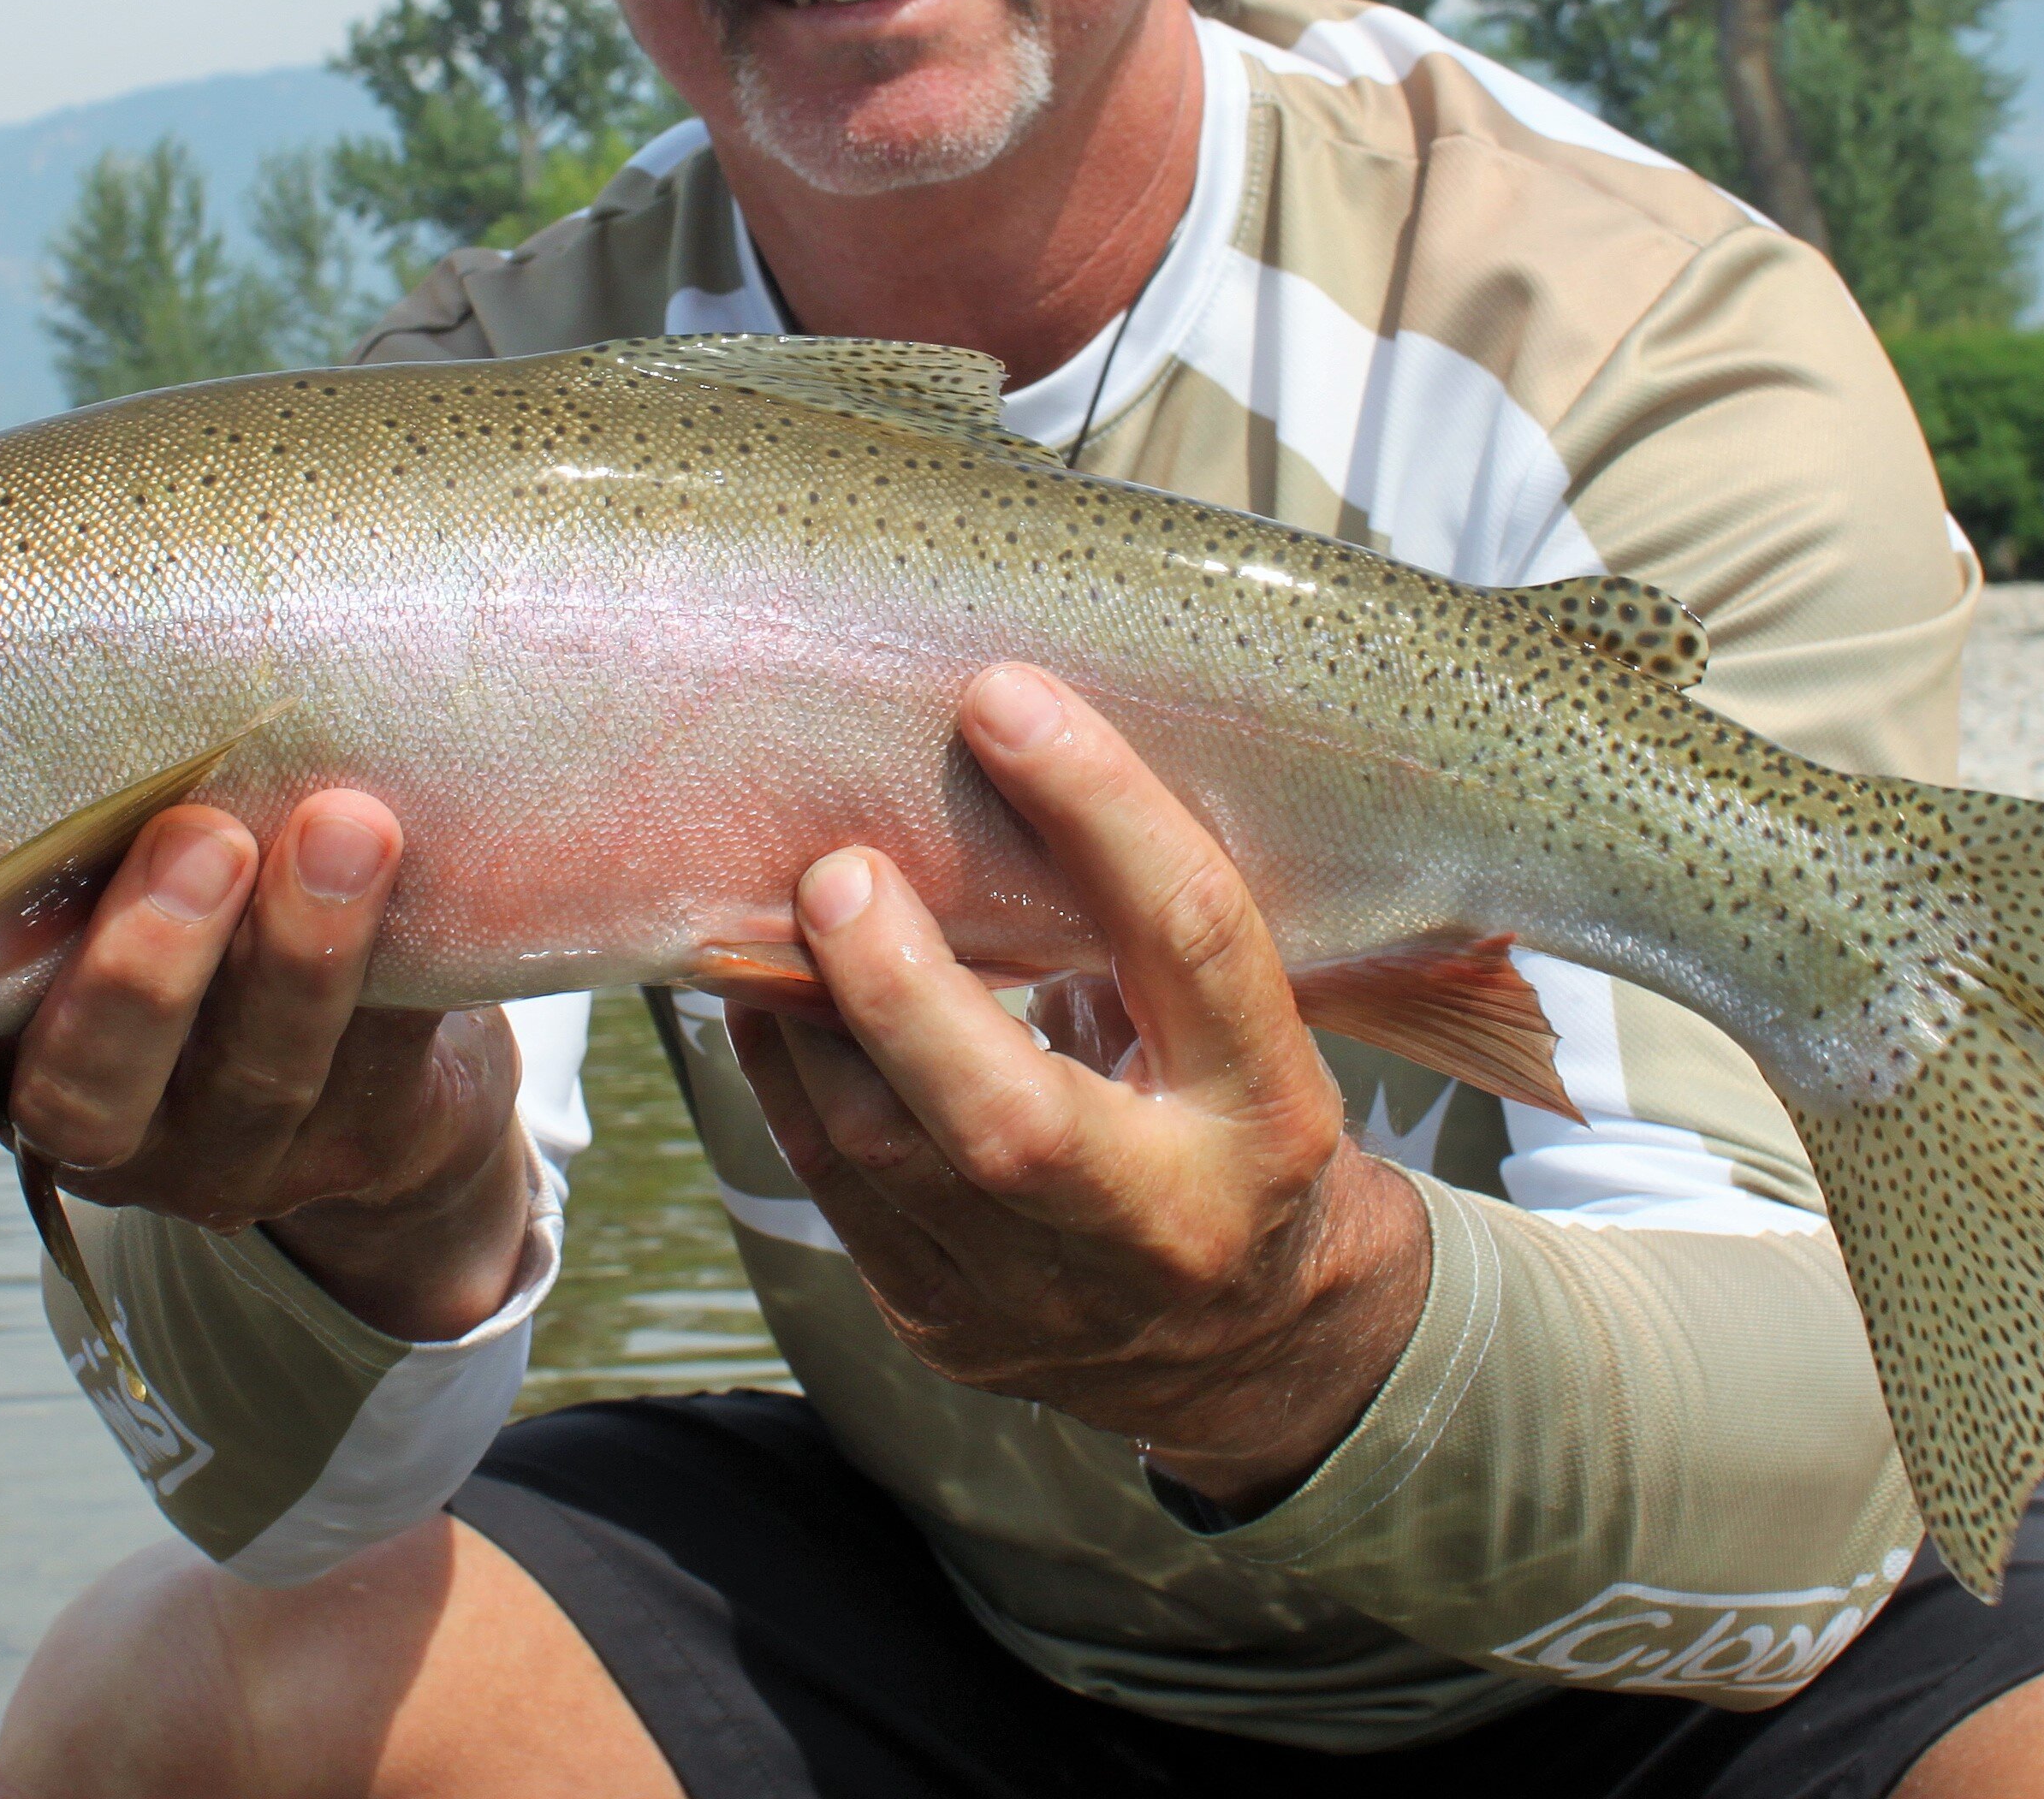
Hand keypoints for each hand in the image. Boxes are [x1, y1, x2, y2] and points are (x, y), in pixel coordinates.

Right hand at [0, 790, 533, 1341]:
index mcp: (6, 1063)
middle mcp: (107, 1124)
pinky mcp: (366, 1140)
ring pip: (255, 1074)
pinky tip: (414, 861)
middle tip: (198, 841)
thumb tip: (62, 622)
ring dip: (299, 951)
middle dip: (136, 976)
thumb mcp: (106, 871)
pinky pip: (382, 1060)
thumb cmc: (201, 914)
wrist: (378, 1064)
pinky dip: (398, 959)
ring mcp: (236, 1148)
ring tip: (343, 826)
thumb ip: (72, 816)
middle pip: (87, 1095)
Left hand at [729, 664, 1429, 1513]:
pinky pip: (836, 1193)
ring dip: (816, 1021)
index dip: (1101, 811)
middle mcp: (1164, 1222)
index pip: (1193, 943)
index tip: (1005, 701)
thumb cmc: (1236, 1128)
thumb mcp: (1248, 1031)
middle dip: (900, 988)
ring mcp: (1045, 1300)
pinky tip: (773, 999)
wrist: (1257, 1343)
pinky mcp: (949, 1328)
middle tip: (836, 872)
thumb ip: (1149, 929)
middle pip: (1012, 1121)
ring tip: (782, 911)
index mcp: (1270, 1116)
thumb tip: (1000, 744)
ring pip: (889, 1159)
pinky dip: (792, 1081)